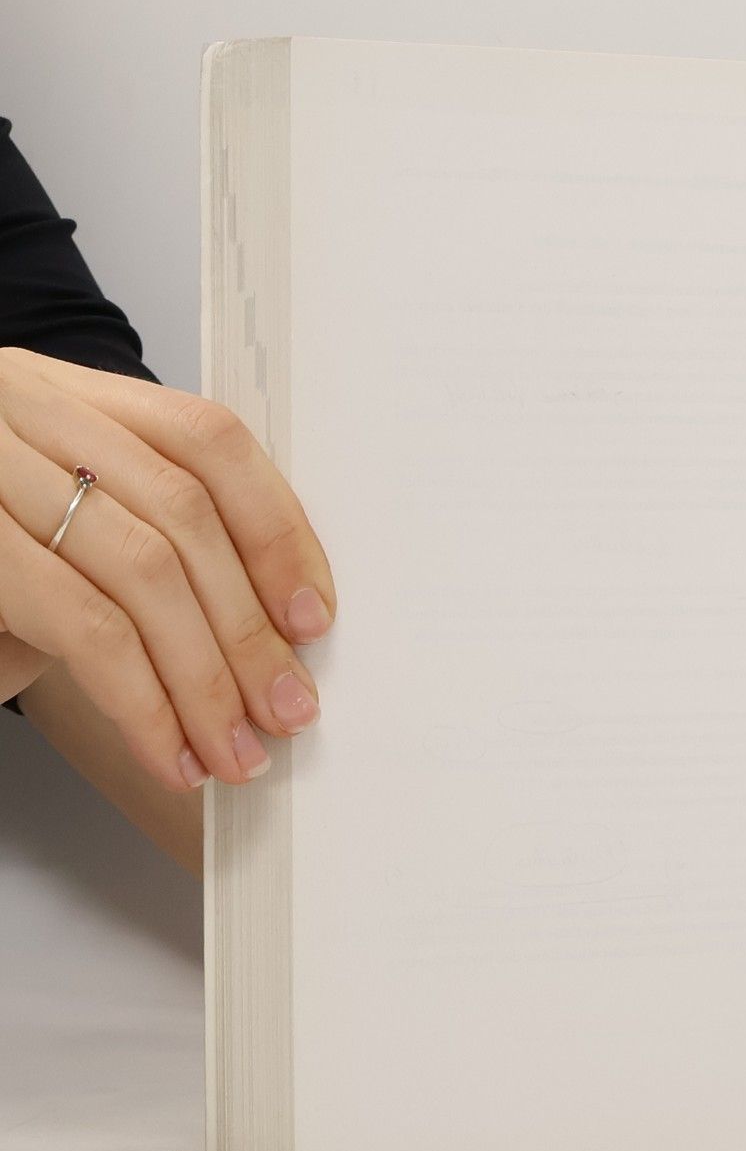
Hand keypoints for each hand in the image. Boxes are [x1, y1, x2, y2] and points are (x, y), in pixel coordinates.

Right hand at [0, 348, 333, 791]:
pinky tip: (171, 752)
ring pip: (144, 571)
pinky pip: (87, 628)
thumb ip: (160, 544)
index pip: (207, 440)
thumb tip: (281, 626)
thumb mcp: (69, 533)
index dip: (275, 530)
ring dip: (206, 679)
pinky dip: (145, 703)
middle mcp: (26, 413)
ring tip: (236, 748)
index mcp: (69, 398)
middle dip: (248, 628)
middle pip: (182, 515)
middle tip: (287, 707)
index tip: (313, 617)